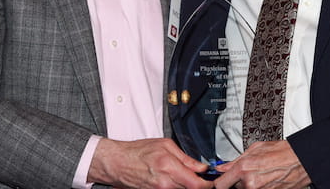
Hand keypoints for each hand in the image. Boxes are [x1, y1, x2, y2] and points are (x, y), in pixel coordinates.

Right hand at [89, 137, 212, 188]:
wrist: (118, 162)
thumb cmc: (137, 151)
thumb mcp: (164, 145)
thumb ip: (185, 158)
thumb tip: (202, 167)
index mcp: (168, 166)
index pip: (196, 184)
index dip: (208, 184)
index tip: (212, 181)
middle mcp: (165, 183)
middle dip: (199, 185)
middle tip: (202, 178)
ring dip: (188, 186)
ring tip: (186, 177)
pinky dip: (177, 187)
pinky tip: (176, 181)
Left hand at [213, 141, 309, 188]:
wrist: (301, 161)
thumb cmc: (282, 152)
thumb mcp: (255, 148)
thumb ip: (235, 160)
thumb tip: (222, 166)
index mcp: (244, 168)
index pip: (219, 185)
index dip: (218, 183)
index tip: (218, 181)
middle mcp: (250, 183)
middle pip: (232, 188)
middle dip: (235, 182)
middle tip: (243, 174)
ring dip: (246, 185)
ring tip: (258, 174)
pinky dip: (257, 187)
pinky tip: (264, 179)